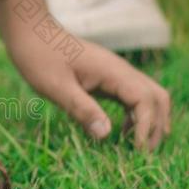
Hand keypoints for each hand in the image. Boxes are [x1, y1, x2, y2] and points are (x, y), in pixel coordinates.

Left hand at [7, 33, 170, 150]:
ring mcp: (116, 73)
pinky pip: (132, 97)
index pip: (146, 100)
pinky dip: (135, 115)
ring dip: (149, 121)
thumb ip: (81, 109)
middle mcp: (121, 70)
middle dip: (156, 126)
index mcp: (112, 71)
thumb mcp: (56, 87)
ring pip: (149, 96)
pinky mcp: (107, 77)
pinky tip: (121, 132)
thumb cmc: (40, 59)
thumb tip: (106, 134)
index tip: (137, 151)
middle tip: (143, 154)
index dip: (147, 127)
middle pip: (157, 97)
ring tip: (136, 148)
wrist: (31, 34)